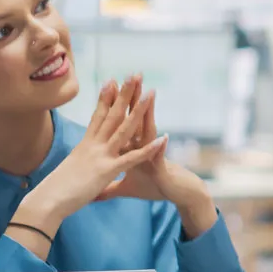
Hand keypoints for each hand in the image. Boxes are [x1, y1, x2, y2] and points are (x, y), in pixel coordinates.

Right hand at [18, 76, 165, 229]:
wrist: (46, 201)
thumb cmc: (54, 190)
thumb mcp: (69, 171)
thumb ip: (78, 164)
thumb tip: (76, 163)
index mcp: (85, 145)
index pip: (97, 116)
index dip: (105, 98)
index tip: (112, 81)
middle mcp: (93, 145)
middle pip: (112, 115)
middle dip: (124, 94)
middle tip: (135, 75)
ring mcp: (100, 156)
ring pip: (124, 129)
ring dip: (139, 110)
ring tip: (151, 93)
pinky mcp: (107, 170)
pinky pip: (131, 158)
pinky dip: (148, 149)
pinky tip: (163, 139)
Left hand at [95, 88, 217, 237]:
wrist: (178, 194)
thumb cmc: (154, 188)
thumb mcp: (127, 188)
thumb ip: (110, 188)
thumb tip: (94, 192)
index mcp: (131, 148)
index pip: (121, 123)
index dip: (114, 105)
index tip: (109, 86)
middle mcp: (143, 146)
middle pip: (135, 119)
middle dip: (132, 99)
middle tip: (131, 77)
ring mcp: (153, 154)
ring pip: (149, 131)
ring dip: (149, 114)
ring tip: (149, 95)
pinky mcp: (161, 168)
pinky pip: (159, 157)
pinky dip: (160, 148)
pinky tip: (163, 138)